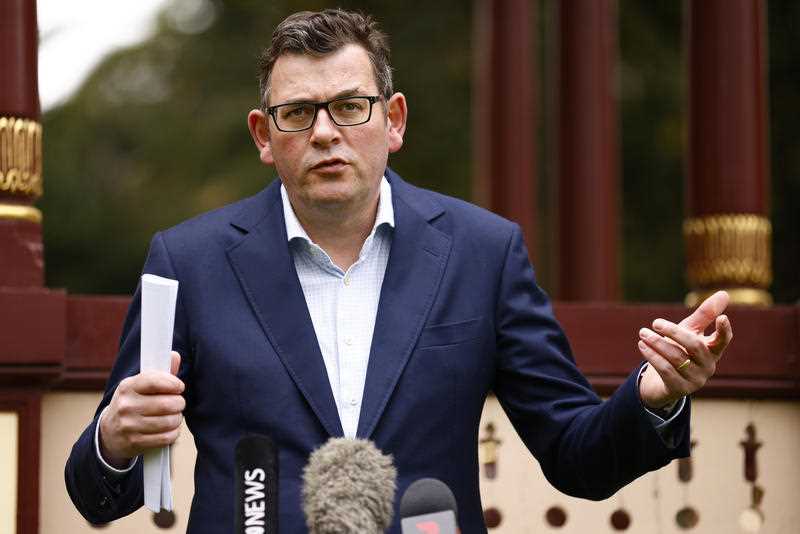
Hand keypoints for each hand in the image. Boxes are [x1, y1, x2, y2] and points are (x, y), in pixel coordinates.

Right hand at [99, 351, 184, 467]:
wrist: (110, 432)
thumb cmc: (133, 402)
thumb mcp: (139, 385)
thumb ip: (160, 372)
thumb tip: (175, 355)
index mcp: (128, 386)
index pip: (154, 381)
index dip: (173, 383)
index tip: (179, 386)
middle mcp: (126, 405)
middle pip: (167, 403)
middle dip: (179, 403)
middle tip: (178, 403)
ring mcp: (129, 425)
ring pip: (169, 421)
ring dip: (177, 418)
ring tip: (174, 415)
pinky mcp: (135, 442)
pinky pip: (166, 437)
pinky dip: (174, 433)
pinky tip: (170, 428)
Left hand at [637, 291, 732, 409]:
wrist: (664, 380)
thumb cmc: (681, 349)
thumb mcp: (690, 331)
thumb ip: (705, 314)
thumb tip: (725, 293)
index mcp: (713, 350)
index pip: (723, 340)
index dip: (724, 330)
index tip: (722, 318)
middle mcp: (708, 366)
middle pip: (694, 345)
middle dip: (673, 332)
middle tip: (655, 322)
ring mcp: (696, 379)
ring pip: (676, 357)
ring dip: (657, 343)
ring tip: (642, 332)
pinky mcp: (680, 388)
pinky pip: (665, 369)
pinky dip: (652, 355)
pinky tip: (642, 345)